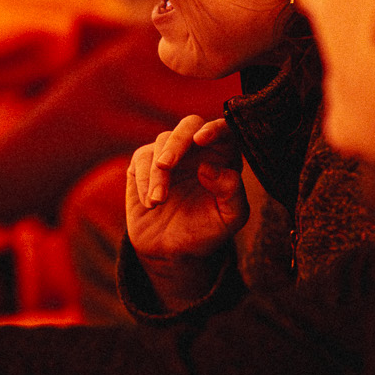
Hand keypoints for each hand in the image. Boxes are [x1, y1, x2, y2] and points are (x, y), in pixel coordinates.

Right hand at [126, 116, 246, 306]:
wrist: (171, 250)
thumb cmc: (205, 231)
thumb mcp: (229, 219)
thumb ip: (232, 192)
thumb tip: (209, 167)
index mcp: (224, 156)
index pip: (225, 128)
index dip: (215, 128)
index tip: (201, 139)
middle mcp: (198, 148)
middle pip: (189, 125)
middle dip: (176, 142)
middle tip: (166, 165)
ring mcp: (171, 152)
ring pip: (162, 143)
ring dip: (157, 173)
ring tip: (158, 201)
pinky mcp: (145, 161)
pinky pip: (142, 158)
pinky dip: (143, 180)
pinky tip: (150, 203)